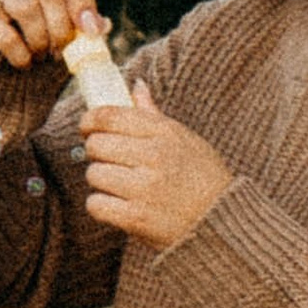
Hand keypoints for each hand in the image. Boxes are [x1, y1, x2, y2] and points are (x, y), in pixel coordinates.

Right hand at [0, 0, 102, 69]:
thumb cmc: (40, 37)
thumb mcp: (66, 31)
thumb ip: (84, 28)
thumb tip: (101, 26)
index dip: (82, 1)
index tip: (90, 32)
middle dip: (60, 27)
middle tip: (60, 51)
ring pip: (25, 6)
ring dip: (39, 39)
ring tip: (40, 57)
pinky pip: (4, 34)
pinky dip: (20, 54)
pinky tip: (24, 63)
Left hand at [80, 79, 231, 250]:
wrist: (221, 222)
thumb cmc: (202, 177)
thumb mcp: (185, 139)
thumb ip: (154, 115)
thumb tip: (136, 86)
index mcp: (165, 133)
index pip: (110, 116)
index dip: (89, 120)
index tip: (87, 127)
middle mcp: (154, 156)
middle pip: (96, 145)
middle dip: (97, 152)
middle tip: (109, 160)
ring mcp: (144, 188)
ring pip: (94, 174)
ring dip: (100, 181)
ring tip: (119, 185)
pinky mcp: (136, 217)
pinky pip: (95, 205)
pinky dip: (101, 206)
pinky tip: (117, 205)